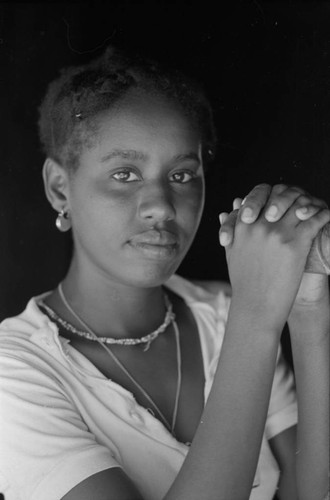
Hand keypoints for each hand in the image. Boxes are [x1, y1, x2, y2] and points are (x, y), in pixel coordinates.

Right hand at [219, 184, 329, 326]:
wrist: (255, 307)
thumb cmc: (244, 283)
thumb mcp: (231, 253)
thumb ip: (229, 230)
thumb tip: (225, 213)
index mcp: (242, 225)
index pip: (259, 196)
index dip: (273, 195)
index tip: (282, 199)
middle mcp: (258, 224)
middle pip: (280, 196)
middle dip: (292, 195)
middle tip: (301, 199)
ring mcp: (277, 232)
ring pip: (299, 204)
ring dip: (309, 204)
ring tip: (316, 207)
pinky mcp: (295, 243)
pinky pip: (314, 220)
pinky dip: (322, 216)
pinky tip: (326, 216)